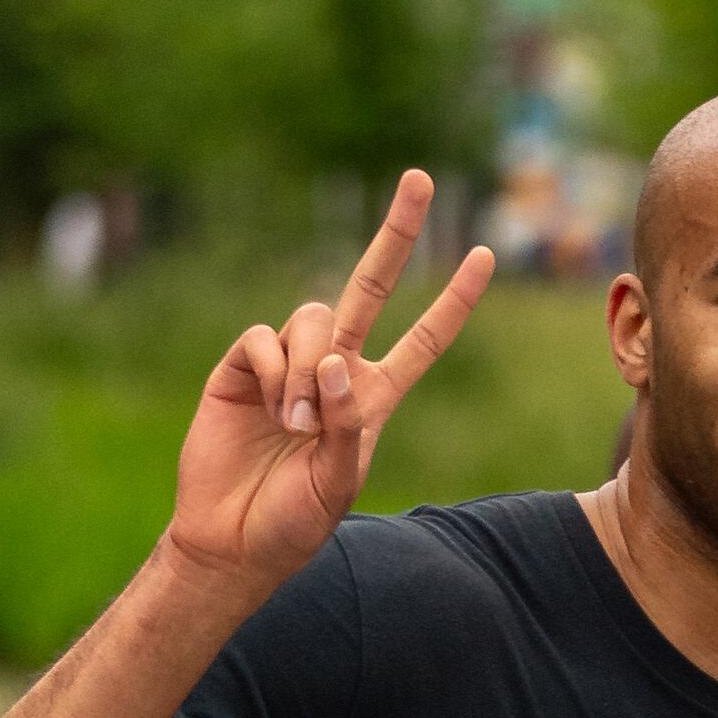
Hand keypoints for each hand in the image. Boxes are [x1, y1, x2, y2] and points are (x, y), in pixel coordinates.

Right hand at [156, 170, 495, 603]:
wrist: (232, 539)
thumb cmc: (294, 522)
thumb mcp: (338, 484)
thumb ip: (348, 426)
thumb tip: (338, 362)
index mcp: (374, 397)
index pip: (424, 340)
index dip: (453, 301)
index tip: (484, 256)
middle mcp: (336, 369)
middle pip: (370, 285)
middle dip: (396, 232)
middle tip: (421, 178)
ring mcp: (290, 364)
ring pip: (313, 317)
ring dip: (310, 369)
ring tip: (298, 426)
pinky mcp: (244, 367)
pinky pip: (266, 338)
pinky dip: (276, 372)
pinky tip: (272, 411)